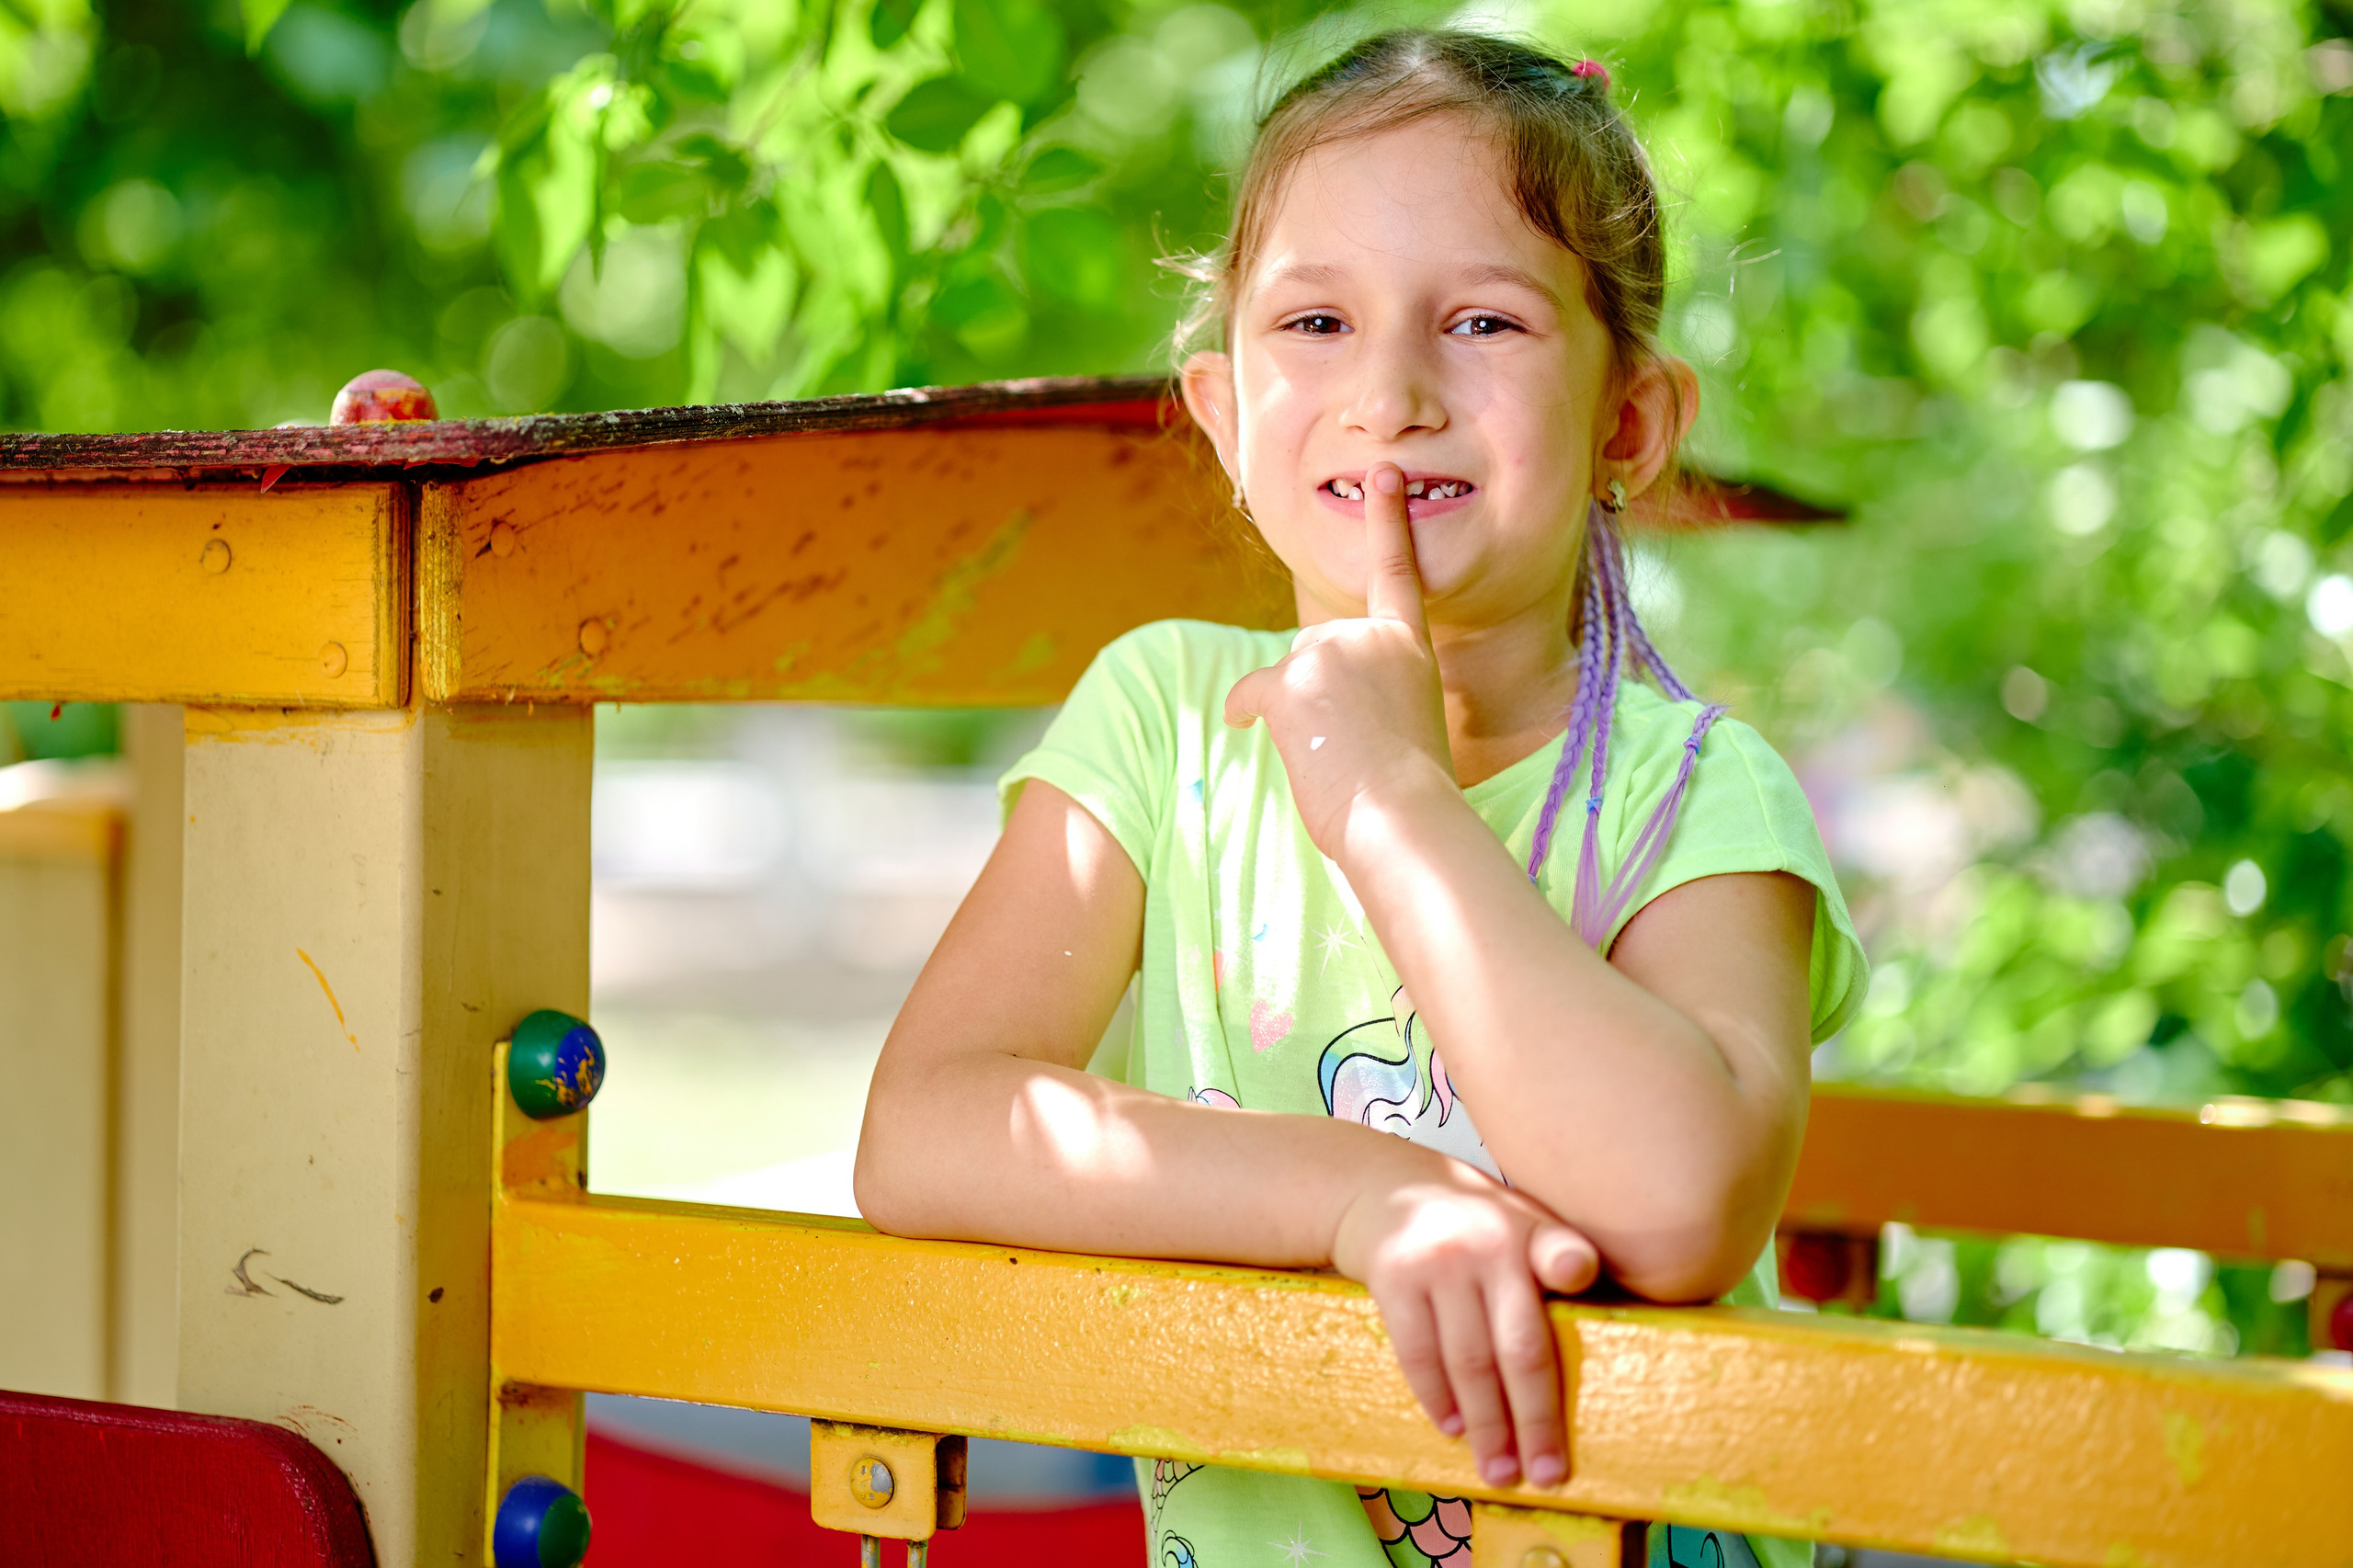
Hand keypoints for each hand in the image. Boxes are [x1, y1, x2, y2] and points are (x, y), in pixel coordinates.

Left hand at [1223, 462, 1453, 856]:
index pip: (1396, 573)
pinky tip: (1254, 731)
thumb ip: (1375, 692)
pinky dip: (1248, 712)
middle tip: (1349, 741)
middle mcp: (1368, 636)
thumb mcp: (1408, 724)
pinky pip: (1250, 692)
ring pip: (1287, 674)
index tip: (1381, 473)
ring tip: (1332, 752)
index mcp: (1409, 647)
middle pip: (1317, 648)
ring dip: (1296, 713)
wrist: (1401, 816)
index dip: (1386, 520)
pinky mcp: (1289, 678)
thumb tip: (1322, 707)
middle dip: (1317, 690)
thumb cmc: (1410, 792)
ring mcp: (1327, 651)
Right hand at [1332, 1158, 1598, 1488]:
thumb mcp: (1519, 1221)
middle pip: (1517, 1345)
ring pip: (1468, 1362)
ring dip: (1486, 1426)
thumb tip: (1605, 1334)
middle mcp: (1485, 1243)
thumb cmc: (1471, 1222)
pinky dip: (1437, 1397)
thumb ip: (1556, 1263)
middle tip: (1545, 1475)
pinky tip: (1454, 1428)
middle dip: (1534, 1418)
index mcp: (1528, 1231)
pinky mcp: (1391, 1277)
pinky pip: (1417, 1353)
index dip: (1570, 1265)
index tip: (1580, 1278)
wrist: (1382, 1185)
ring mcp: (1435, 1262)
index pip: (1560, 1253)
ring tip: (1499, 1471)